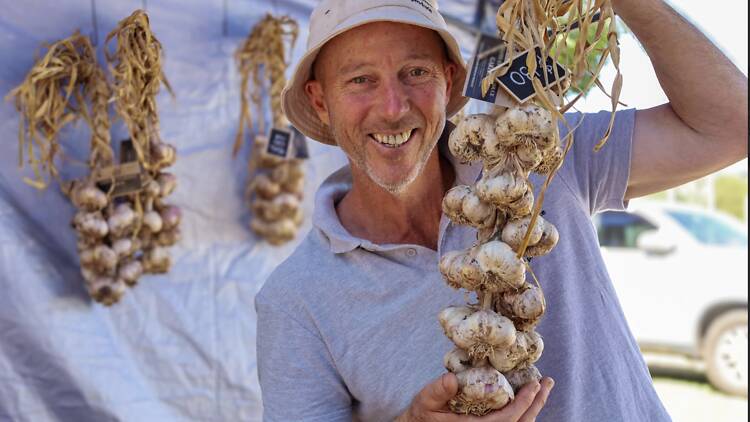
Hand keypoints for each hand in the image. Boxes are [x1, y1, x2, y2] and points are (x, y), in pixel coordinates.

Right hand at [395, 373, 553, 421]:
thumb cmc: (423, 415)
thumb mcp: (425, 400)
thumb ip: (438, 391)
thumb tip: (452, 379)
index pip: (508, 420)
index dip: (525, 403)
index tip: (535, 385)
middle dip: (537, 404)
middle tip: (547, 382)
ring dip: (534, 408)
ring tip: (542, 388)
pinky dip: (524, 412)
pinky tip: (527, 399)